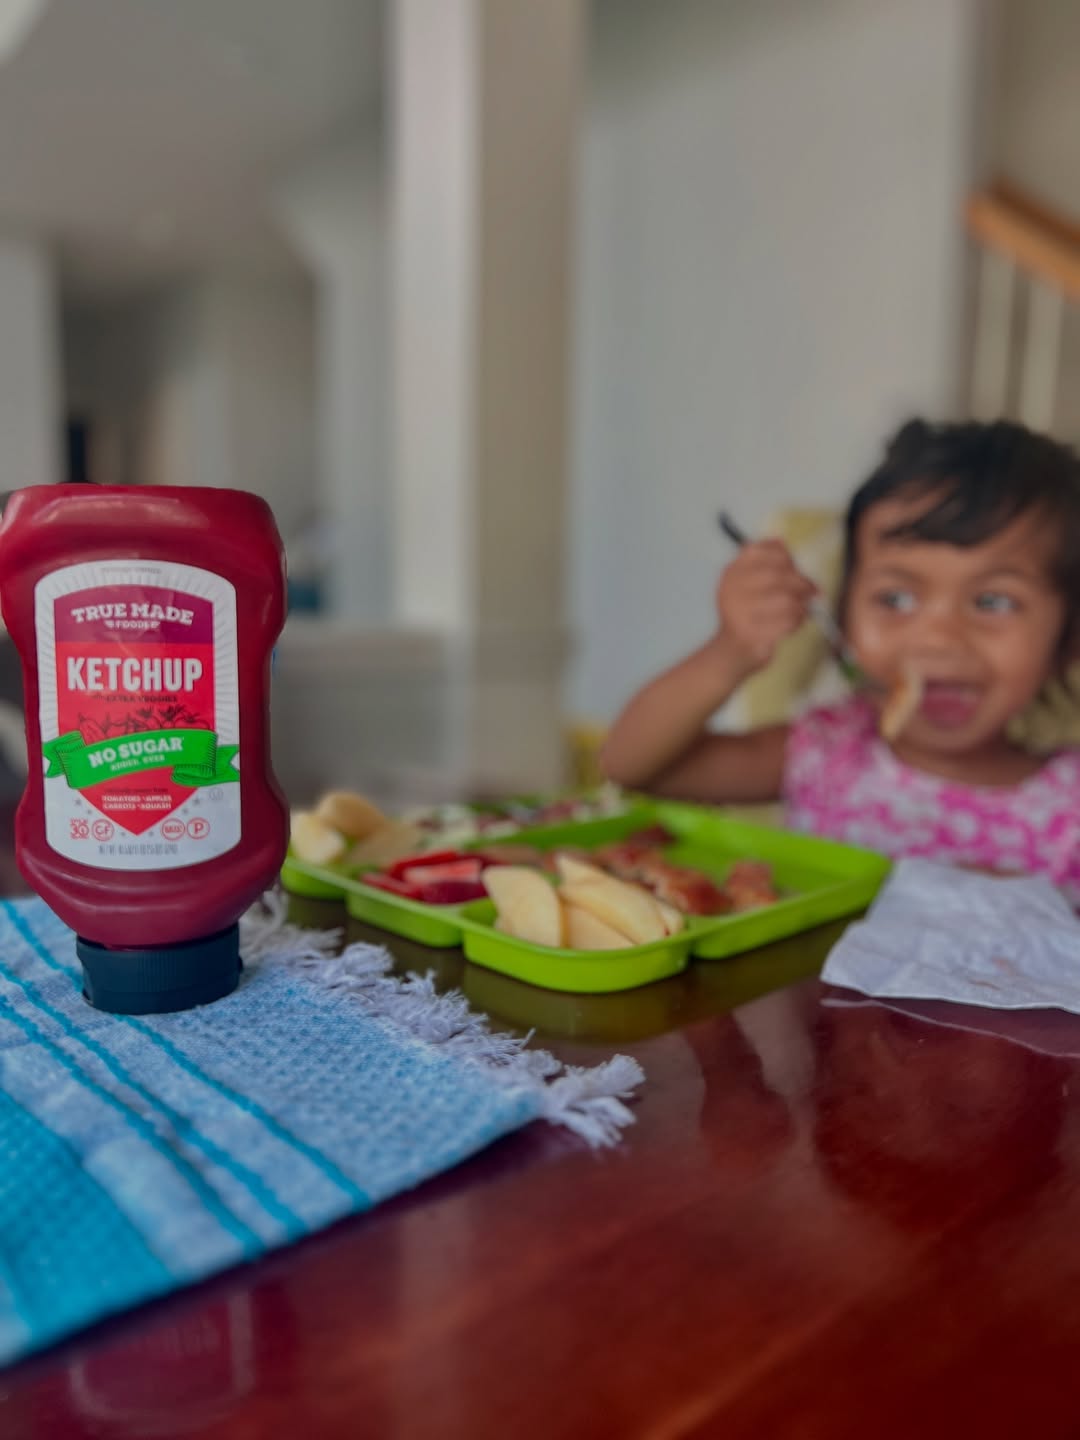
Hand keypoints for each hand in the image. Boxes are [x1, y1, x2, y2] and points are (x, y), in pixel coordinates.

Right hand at [715, 539, 816, 672]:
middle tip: (811, 591)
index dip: (786, 558)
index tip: (795, 569)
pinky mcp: (752, 635)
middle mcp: (731, 590)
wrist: (732, 651)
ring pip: (786, 600)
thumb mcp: (749, 583)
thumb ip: (765, 562)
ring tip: (800, 610)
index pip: (761, 551)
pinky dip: (797, 622)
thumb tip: (781, 542)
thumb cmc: (749, 614)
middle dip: (801, 583)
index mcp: (731, 573)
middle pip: (778, 575)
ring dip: (800, 605)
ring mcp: (740, 614)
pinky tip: (794, 623)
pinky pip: (787, 622)